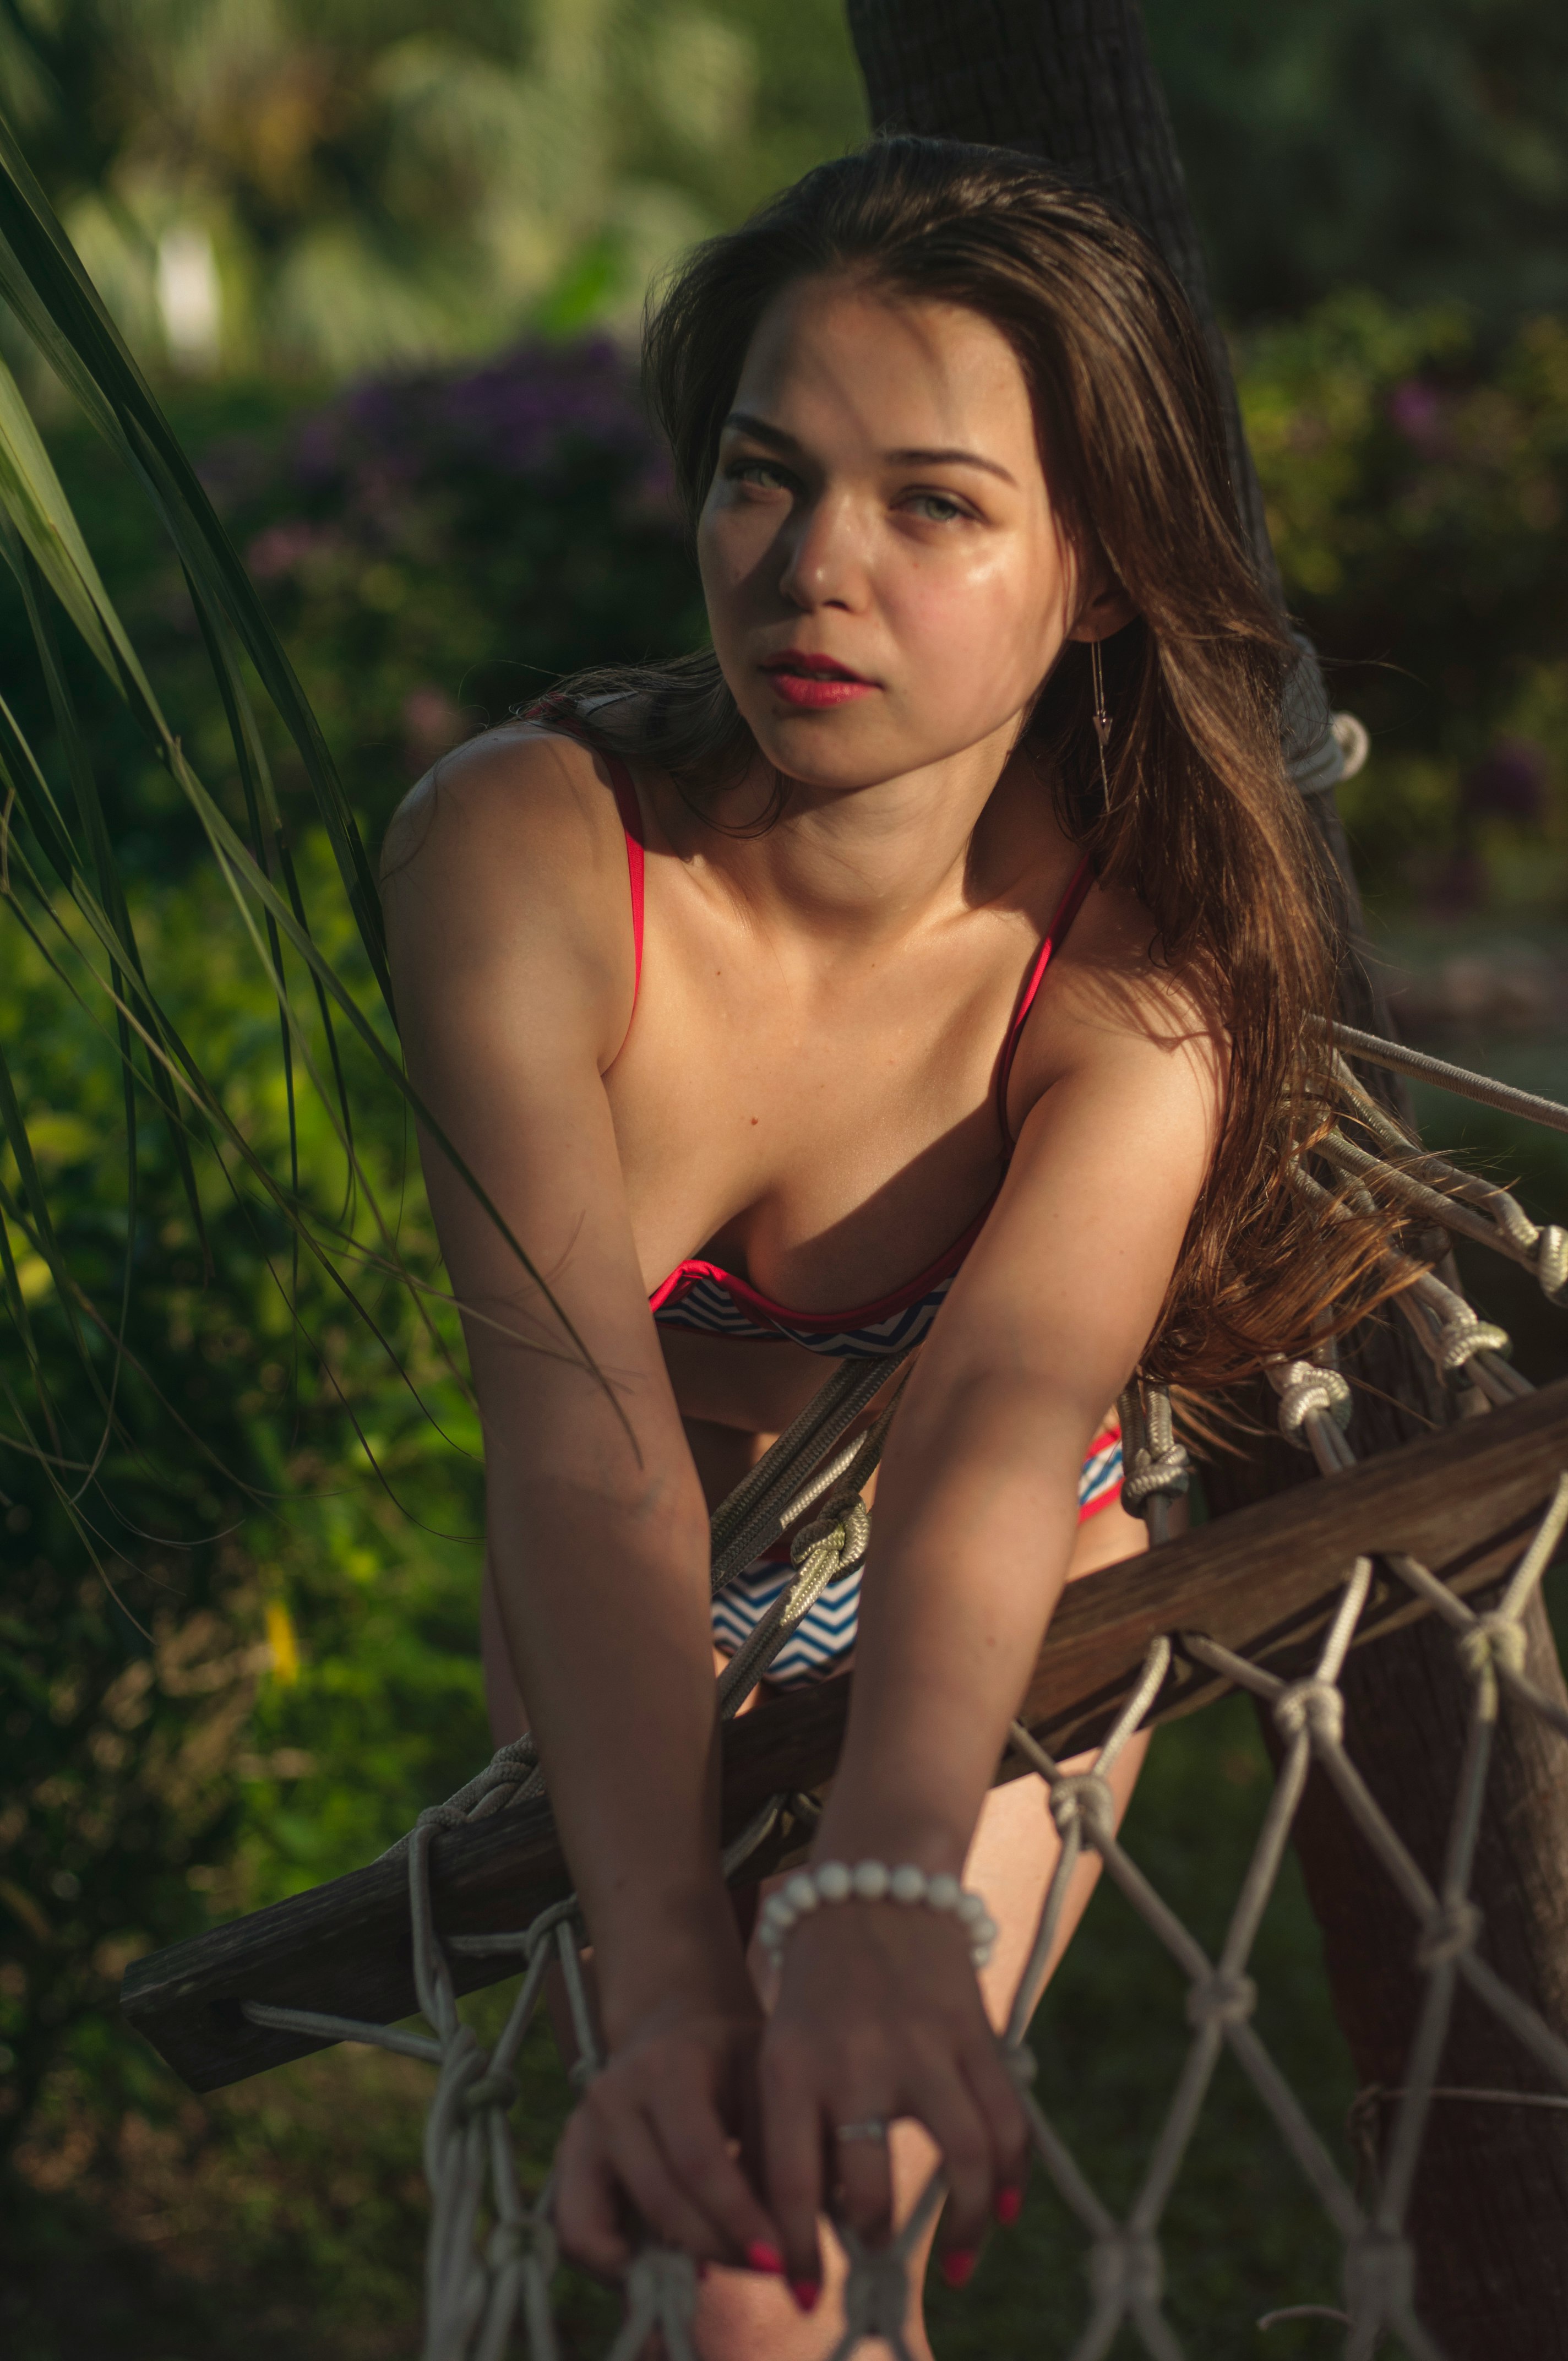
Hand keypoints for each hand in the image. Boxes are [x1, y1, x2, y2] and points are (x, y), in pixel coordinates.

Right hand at [554, 1992, 784, 2277]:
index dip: (739, 2219)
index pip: (700, 2160)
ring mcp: (582, 2127)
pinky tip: (661, 2269)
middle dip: (717, 2247)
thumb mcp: (765, 2083)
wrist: (675, 2026)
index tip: (779, 2260)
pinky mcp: (568, 2159)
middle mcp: (614, 2094)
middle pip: (661, 2199)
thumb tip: (797, 2236)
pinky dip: (611, 2265)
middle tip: (764, 2268)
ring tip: (718, 2268)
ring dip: (665, 2265)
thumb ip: (777, 2149)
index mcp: (668, 2066)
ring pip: (610, 2223)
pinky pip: (573, 2230)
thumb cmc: (733, 2061)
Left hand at [759, 1901, 1027, 2290]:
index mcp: (790, 2065)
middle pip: (871, 2186)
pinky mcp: (973, 2031)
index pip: (791, 2184)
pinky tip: (1003, 2211)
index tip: (804, 2295)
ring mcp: (923, 2044)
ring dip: (961, 2225)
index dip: (799, 2253)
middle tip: (870, 2251)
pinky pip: (1007, 2120)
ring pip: (963, 2159)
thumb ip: (788, 2131)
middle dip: (870, 2236)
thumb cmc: (815, 1985)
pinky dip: (1012, 2177)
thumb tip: (795, 2233)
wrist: (872, 1883)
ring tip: (952, 2261)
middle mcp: (855, 2059)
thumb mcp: (778, 2047)